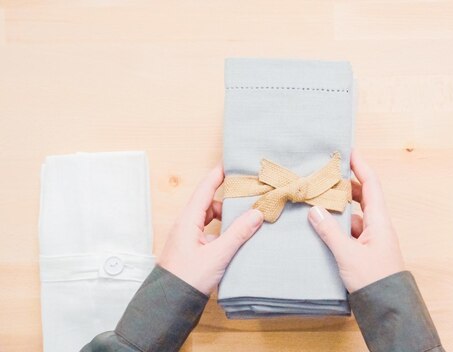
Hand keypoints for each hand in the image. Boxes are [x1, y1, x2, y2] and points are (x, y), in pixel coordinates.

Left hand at [158, 164, 263, 294]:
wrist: (168, 305)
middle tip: (249, 197)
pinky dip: (224, 233)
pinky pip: (210, 233)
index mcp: (188, 221)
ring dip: (227, 219)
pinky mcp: (193, 251)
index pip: (205, 189)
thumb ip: (238, 233)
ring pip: (211, 220)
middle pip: (210, 203)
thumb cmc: (187, 279)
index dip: (218, 175)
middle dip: (229, 200)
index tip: (230, 163)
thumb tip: (256, 213)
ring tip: (247, 222)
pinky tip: (237, 241)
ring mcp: (189, 239)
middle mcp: (186, 226)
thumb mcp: (217, 255)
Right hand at [307, 150, 404, 292]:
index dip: (361, 167)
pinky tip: (322, 229)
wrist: (387, 309)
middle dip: (346, 186)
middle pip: (363, 198)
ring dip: (339, 209)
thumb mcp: (348, 254)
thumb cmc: (374, 280)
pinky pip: (351, 233)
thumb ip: (330, 232)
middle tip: (327, 176)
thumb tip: (315, 210)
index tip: (349, 152)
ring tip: (318, 201)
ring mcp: (372, 241)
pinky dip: (338, 227)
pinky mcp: (365, 253)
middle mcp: (377, 227)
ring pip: (355, 216)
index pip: (371, 185)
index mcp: (379, 222)